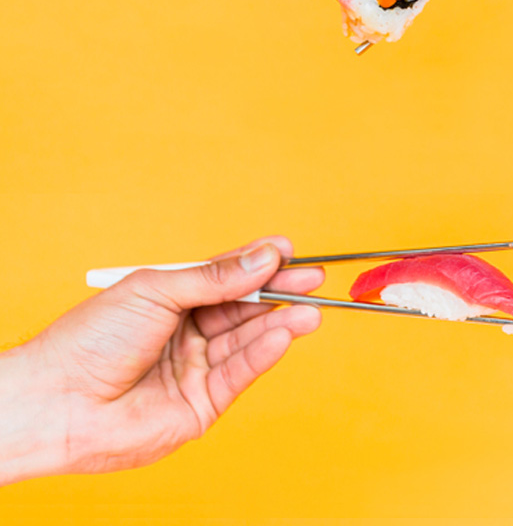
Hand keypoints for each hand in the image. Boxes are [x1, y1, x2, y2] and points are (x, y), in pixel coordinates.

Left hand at [0, 236, 323, 483]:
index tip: (289, 251)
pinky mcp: (202, 405)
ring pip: (247, 340)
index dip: (258, 264)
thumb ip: (215, 277)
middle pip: (244, 308)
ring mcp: (196, 368)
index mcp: (174, 299)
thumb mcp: (157, 290)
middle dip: (279, 292)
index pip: (227, 277)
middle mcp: (189, 332)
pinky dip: (263, 353)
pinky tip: (283, 333)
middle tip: (312, 278)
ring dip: (280, 323)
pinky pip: (239, 373)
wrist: (57, 400)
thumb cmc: (92, 338)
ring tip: (309, 309)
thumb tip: (263, 257)